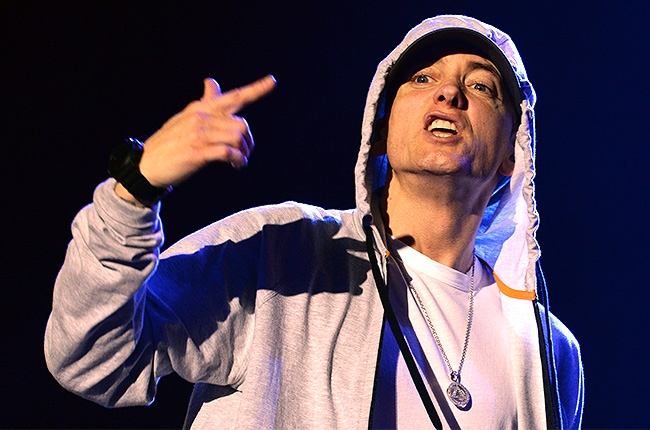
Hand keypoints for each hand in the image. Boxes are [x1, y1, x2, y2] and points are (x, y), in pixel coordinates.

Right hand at [132, 75, 275, 190]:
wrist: (146, 164)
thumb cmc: (169, 142)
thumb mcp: (185, 117)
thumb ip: (204, 102)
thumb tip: (211, 82)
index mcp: (201, 108)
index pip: (232, 96)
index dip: (255, 89)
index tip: (272, 81)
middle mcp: (201, 117)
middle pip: (241, 125)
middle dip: (248, 142)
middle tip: (244, 153)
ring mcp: (198, 135)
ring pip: (237, 138)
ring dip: (244, 153)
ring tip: (239, 161)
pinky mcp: (196, 153)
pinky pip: (228, 153)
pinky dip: (237, 160)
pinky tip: (236, 165)